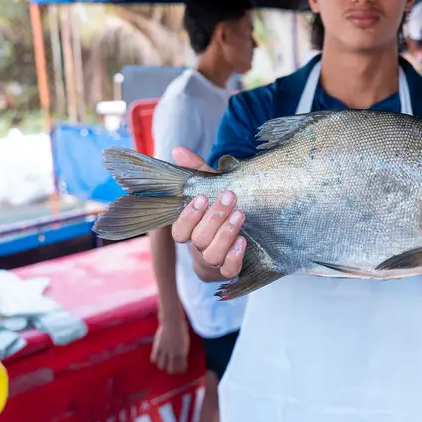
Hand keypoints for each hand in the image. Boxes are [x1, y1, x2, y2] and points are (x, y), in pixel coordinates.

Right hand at [151, 315, 189, 374]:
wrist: (173, 321)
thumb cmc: (181, 329)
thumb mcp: (185, 342)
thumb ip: (182, 351)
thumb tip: (181, 357)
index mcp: (182, 353)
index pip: (181, 368)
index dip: (181, 370)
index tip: (180, 369)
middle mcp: (173, 354)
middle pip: (171, 370)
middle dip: (171, 370)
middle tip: (171, 367)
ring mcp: (164, 351)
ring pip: (161, 366)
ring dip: (162, 365)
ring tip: (163, 362)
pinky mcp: (157, 347)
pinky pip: (154, 359)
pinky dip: (155, 359)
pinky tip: (157, 357)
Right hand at [170, 147, 246, 278]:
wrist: (241, 241)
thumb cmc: (220, 213)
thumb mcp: (213, 190)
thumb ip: (197, 172)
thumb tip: (178, 150)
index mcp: (191, 231)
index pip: (180, 231)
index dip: (188, 216)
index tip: (202, 198)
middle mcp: (199, 248)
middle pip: (199, 239)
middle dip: (214, 217)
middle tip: (230, 197)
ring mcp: (214, 261)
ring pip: (213, 254)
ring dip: (226, 233)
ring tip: (240, 214)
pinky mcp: (230, 271)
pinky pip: (229, 270)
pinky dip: (235, 256)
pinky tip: (243, 241)